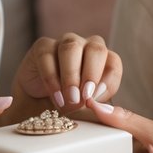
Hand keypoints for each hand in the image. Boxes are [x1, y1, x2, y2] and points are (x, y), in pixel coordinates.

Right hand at [0, 33, 122, 124]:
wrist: (39, 102)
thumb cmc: (69, 103)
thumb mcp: (87, 107)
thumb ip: (97, 107)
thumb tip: (102, 108)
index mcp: (103, 59)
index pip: (113, 63)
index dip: (108, 81)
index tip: (97, 101)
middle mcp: (86, 46)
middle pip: (96, 49)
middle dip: (91, 75)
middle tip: (84, 98)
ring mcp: (64, 43)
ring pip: (71, 48)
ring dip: (71, 76)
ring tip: (70, 100)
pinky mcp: (42, 46)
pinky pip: (47, 55)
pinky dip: (52, 78)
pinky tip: (56, 96)